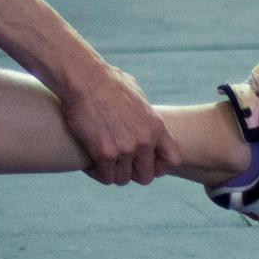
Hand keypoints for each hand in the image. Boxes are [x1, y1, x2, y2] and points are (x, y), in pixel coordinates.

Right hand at [59, 67, 181, 185]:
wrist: (85, 79)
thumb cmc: (107, 80)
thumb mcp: (136, 93)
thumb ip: (143, 111)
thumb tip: (140, 112)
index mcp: (156, 126)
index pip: (173, 160)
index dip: (159, 166)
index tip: (145, 162)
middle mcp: (144, 140)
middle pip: (146, 176)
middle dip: (132, 173)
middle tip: (119, 164)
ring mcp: (125, 148)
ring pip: (123, 179)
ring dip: (113, 173)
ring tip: (102, 163)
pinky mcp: (105, 153)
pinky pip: (106, 177)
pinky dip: (97, 173)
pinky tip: (91, 162)